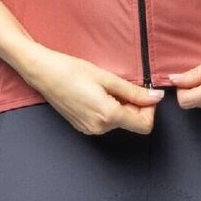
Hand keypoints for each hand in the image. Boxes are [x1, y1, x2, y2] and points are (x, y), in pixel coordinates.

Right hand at [29, 48, 165, 134]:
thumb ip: (134, 92)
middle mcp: (100, 128)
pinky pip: (105, 121)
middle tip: (123, 84)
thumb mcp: (107, 78)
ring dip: (121, 106)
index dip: (150, 109)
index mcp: (108, 116)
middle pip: (132, 123)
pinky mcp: (83, 127)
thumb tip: (156, 98)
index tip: (144, 92)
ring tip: (106, 87)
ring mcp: (90, 130)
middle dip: (135, 105)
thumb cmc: (72, 71)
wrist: (44, 73)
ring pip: (119, 121)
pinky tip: (97, 93)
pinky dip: (109, 109)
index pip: (145, 125)